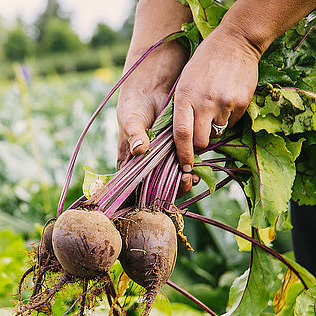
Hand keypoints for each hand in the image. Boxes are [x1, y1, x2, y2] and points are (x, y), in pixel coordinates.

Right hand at [117, 40, 199, 193]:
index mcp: (130, 159)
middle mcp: (146, 161)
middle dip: (170, 188)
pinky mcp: (178, 146)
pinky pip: (184, 161)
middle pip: (156, 184)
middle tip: (183, 183)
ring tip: (191, 178)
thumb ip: (135, 134)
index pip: (134, 184)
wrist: (155, 82)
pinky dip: (191, 166)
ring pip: (172, 176)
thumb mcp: (131, 117)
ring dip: (182, 180)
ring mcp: (162, 154)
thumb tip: (138, 150)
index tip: (160, 193)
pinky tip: (198, 169)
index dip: (146, 193)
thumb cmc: (135, 101)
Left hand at [173, 27, 260, 188]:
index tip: (184, 167)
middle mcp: (204, 102)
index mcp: (184, 98)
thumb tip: (180, 139)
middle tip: (199, 137)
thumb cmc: (204, 64)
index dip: (182, 155)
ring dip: (215, 127)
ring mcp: (225, 102)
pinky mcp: (243, 102)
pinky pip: (233, 121)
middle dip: (199, 145)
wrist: (236, 41)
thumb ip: (181, 109)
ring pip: (218, 132)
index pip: (181, 135)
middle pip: (200, 141)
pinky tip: (227, 99)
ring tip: (214, 106)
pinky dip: (229, 117)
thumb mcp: (184, 83)